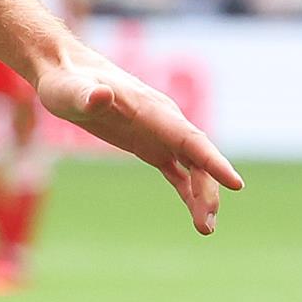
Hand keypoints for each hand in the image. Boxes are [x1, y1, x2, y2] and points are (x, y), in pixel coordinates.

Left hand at [37, 46, 242, 232]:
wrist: (65, 72)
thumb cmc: (66, 80)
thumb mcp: (69, 90)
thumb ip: (86, 95)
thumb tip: (102, 95)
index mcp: (153, 110)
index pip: (191, 138)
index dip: (214, 161)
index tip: (236, 184)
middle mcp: (164, 122)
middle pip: (197, 158)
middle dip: (207, 191)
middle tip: (205, 226)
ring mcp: (159, 134)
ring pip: (192, 168)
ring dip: (201, 197)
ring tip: (205, 229)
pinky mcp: (149, 145)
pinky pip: (178, 172)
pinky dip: (188, 192)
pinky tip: (196, 215)